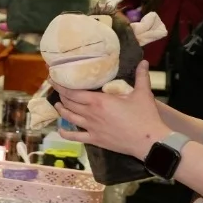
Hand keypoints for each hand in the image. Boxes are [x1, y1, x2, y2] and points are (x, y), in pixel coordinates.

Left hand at [54, 61, 170, 159]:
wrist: (149, 141)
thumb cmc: (145, 117)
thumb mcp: (143, 93)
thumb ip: (141, 76)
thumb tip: (143, 61)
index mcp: (99, 101)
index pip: (73, 92)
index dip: (61, 85)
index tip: (53, 79)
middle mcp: (91, 113)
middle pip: (69, 103)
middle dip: (61, 95)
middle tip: (57, 88)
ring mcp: (91, 128)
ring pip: (69, 117)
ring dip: (62, 110)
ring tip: (57, 104)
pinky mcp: (95, 139)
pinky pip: (75, 137)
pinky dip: (65, 133)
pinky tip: (60, 129)